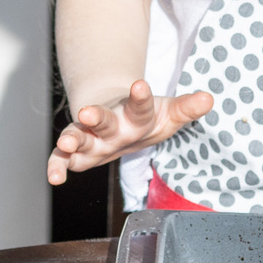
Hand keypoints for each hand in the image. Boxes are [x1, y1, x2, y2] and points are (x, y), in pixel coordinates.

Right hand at [46, 80, 212, 185]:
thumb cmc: (143, 117)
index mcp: (134, 114)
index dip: (140, 96)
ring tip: (66, 142)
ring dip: (72, 138)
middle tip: (88, 112)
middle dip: (95, 116)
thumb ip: (187, 108)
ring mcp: (92, 137)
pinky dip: (56, 165)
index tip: (140, 84)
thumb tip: (209, 98)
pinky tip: (53, 177)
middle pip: (102, 119)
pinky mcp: (79, 152)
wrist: (112, 112)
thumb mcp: (169, 114)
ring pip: (79, 136)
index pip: (140, 105)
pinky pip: (63, 158)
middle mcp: (110, 124)